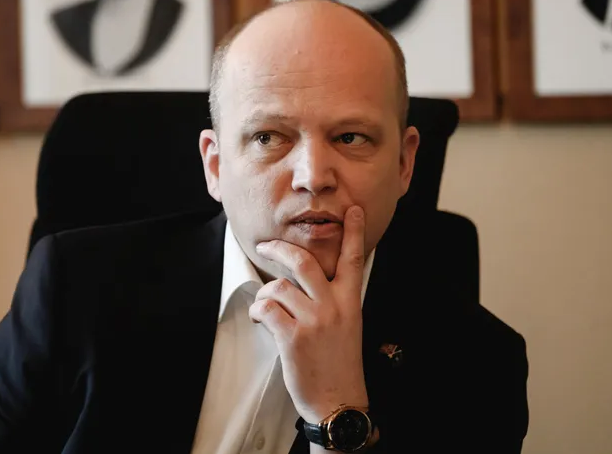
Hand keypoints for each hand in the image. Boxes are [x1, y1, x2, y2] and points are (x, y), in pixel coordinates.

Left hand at [248, 205, 368, 424]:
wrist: (338, 401)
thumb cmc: (340, 363)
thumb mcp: (349, 324)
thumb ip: (335, 299)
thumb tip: (308, 279)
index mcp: (351, 301)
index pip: (353, 259)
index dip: (353, 232)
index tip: (353, 210)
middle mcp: (333, 306)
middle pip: (304, 261)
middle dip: (279, 248)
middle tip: (265, 245)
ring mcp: (313, 321)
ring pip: (278, 286)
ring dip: (265, 294)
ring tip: (266, 307)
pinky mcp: (292, 338)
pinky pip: (266, 309)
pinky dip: (257, 312)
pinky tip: (260, 320)